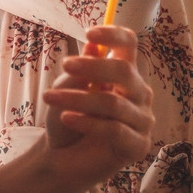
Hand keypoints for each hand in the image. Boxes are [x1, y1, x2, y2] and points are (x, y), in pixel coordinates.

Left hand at [42, 25, 153, 182]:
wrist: (61, 159)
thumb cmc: (66, 118)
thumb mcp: (65, 89)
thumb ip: (79, 71)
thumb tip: (91, 48)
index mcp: (125, 73)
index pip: (129, 45)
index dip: (113, 35)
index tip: (90, 33)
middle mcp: (138, 93)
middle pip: (124, 71)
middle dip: (93, 66)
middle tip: (66, 64)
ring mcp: (142, 119)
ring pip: (112, 102)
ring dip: (77, 98)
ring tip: (50, 98)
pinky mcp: (138, 145)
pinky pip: (114, 129)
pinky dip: (87, 122)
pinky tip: (67, 118)